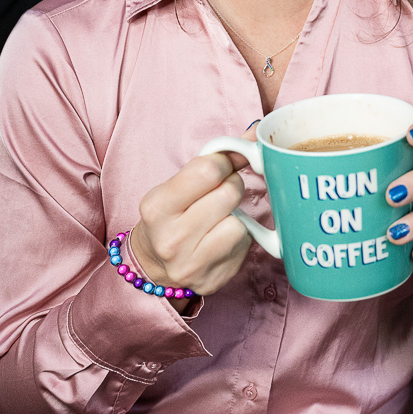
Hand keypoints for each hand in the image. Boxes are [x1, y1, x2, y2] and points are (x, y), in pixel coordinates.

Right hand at [130, 125, 255, 306]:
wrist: (153, 266)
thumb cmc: (172, 215)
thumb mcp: (180, 184)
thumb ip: (219, 158)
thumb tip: (259, 132)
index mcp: (157, 206)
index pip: (208, 170)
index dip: (224, 163)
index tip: (221, 167)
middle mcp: (171, 238)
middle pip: (229, 194)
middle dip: (231, 187)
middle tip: (219, 194)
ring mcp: (191, 264)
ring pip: (239, 223)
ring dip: (236, 216)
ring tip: (218, 219)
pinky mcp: (212, 281)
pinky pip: (244, 246)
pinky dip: (239, 238)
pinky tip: (221, 239)